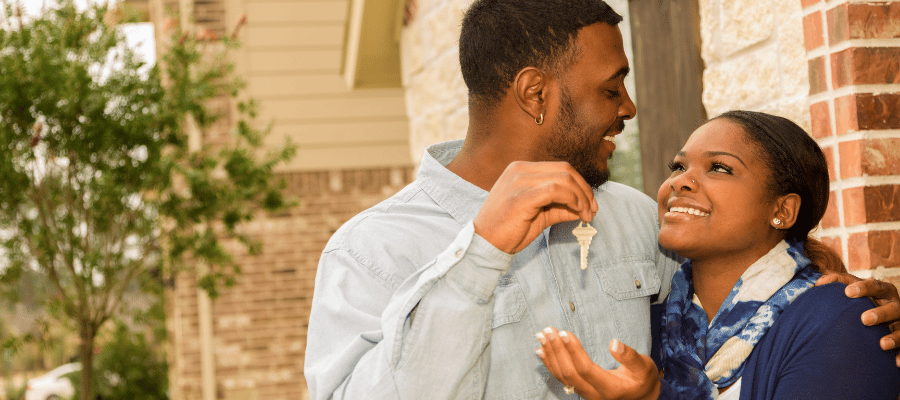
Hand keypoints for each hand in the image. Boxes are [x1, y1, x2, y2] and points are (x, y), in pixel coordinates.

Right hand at [474, 161, 596, 253]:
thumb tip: (583, 208)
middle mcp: (520, 170)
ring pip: (563, 178)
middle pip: (565, 170)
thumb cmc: (509, 230)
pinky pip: (555, 189)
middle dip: (585, 190)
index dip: (580, 185)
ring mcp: (519, 180)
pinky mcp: (522, 196)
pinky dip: (571, 199)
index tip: (590, 204)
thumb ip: (559, 207)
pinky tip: (576, 211)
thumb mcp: (539, 215)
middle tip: (592, 210)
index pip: (560, 169)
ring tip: (586, 214)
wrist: (485, 243)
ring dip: (581, 196)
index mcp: (521, 170)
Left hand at [535, 327, 659, 399]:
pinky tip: (542, 350)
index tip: (564, 333)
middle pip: (570, 373)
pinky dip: (550, 364)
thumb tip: (614, 343)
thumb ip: (630, 357)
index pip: (586, 369)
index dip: (574, 351)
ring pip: (563, 377)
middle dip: (557, 350)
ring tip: (541, 336)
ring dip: (550, 355)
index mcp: (611, 389)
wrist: (640, 396)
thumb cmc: (642, 379)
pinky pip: (562, 379)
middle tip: (548, 330)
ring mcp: (586, 394)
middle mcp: (595, 395)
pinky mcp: (580, 390)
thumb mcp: (644, 367)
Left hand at [817, 273, 899, 365]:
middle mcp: (895, 306)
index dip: (864, 288)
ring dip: (894, 337)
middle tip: (864, 319)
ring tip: (882, 344)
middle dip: (881, 313)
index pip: (876, 286)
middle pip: (894, 308)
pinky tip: (896, 362)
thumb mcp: (852, 289)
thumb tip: (819, 282)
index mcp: (883, 292)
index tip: (847, 292)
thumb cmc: (859, 300)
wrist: (872, 320)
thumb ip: (837, 282)